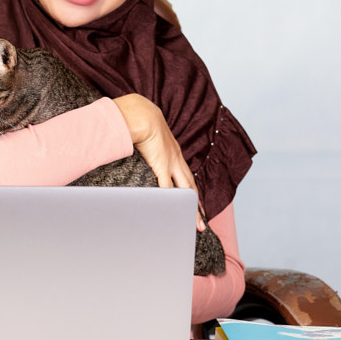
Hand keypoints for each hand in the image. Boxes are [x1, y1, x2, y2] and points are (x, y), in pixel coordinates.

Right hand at [112, 94, 199, 226]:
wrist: (143, 116)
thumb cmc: (142, 123)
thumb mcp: (149, 137)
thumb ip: (146, 147)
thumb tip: (138, 151)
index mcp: (174, 154)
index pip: (187, 177)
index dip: (191, 192)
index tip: (195, 204)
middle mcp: (177, 161)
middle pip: (191, 188)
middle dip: (196, 206)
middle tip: (201, 222)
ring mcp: (171, 164)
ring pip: (185, 192)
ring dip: (190, 208)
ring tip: (196, 224)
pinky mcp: (162, 166)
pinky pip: (168, 189)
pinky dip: (171, 201)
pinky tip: (173, 212)